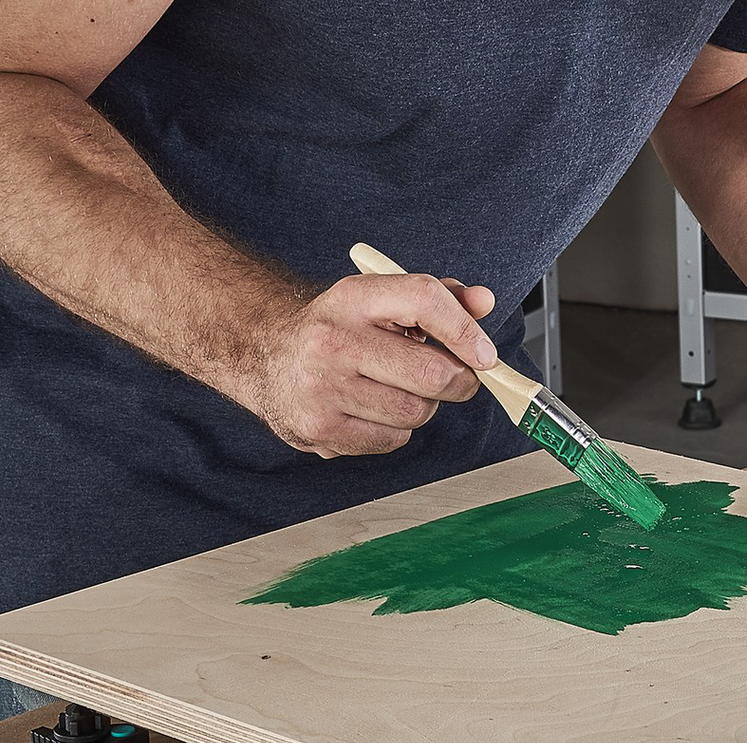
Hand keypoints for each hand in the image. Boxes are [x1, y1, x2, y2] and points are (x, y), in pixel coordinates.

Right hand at [248, 272, 497, 457]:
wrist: (263, 354)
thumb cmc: (337, 328)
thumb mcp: (379, 301)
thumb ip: (437, 299)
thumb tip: (484, 302)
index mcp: (353, 298)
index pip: (424, 300)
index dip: (465, 330)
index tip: (484, 354)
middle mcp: (333, 341)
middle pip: (433, 374)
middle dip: (456, 381)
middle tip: (449, 377)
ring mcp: (323, 388)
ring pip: (417, 412)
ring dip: (421, 406)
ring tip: (393, 389)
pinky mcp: (320, 429)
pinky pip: (393, 440)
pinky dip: (394, 430)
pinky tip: (370, 409)